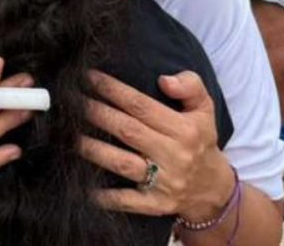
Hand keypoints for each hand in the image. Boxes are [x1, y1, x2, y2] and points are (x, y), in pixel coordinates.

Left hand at [80, 70, 232, 220]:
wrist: (212, 188)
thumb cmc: (200, 141)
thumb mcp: (205, 109)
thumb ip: (190, 86)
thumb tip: (164, 79)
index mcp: (184, 129)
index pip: (141, 106)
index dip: (113, 90)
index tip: (90, 78)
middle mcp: (173, 155)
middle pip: (128, 131)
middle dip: (97, 114)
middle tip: (72, 102)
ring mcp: (164, 182)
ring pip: (123, 163)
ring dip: (94, 149)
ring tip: (70, 136)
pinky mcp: (155, 205)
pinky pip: (127, 201)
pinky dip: (106, 196)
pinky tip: (84, 187)